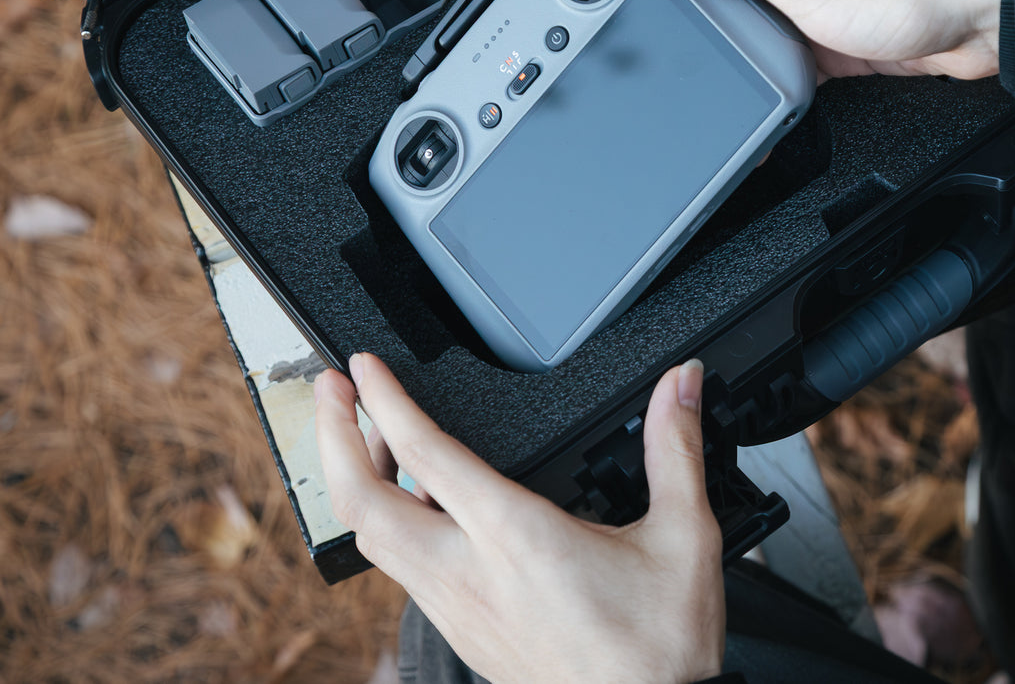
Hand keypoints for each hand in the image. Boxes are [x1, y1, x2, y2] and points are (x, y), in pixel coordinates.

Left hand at [314, 355, 723, 683]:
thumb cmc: (659, 646)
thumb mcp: (683, 535)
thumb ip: (674, 448)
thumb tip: (679, 383)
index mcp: (516, 537)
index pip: (425, 455)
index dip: (384, 402)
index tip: (363, 367)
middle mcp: (471, 574)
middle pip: (363, 505)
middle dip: (335, 439)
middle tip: (332, 391)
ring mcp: (457, 610)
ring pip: (375, 543)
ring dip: (357, 484)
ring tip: (366, 439)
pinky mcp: (462, 633)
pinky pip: (402, 571)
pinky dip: (390, 524)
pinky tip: (419, 507)